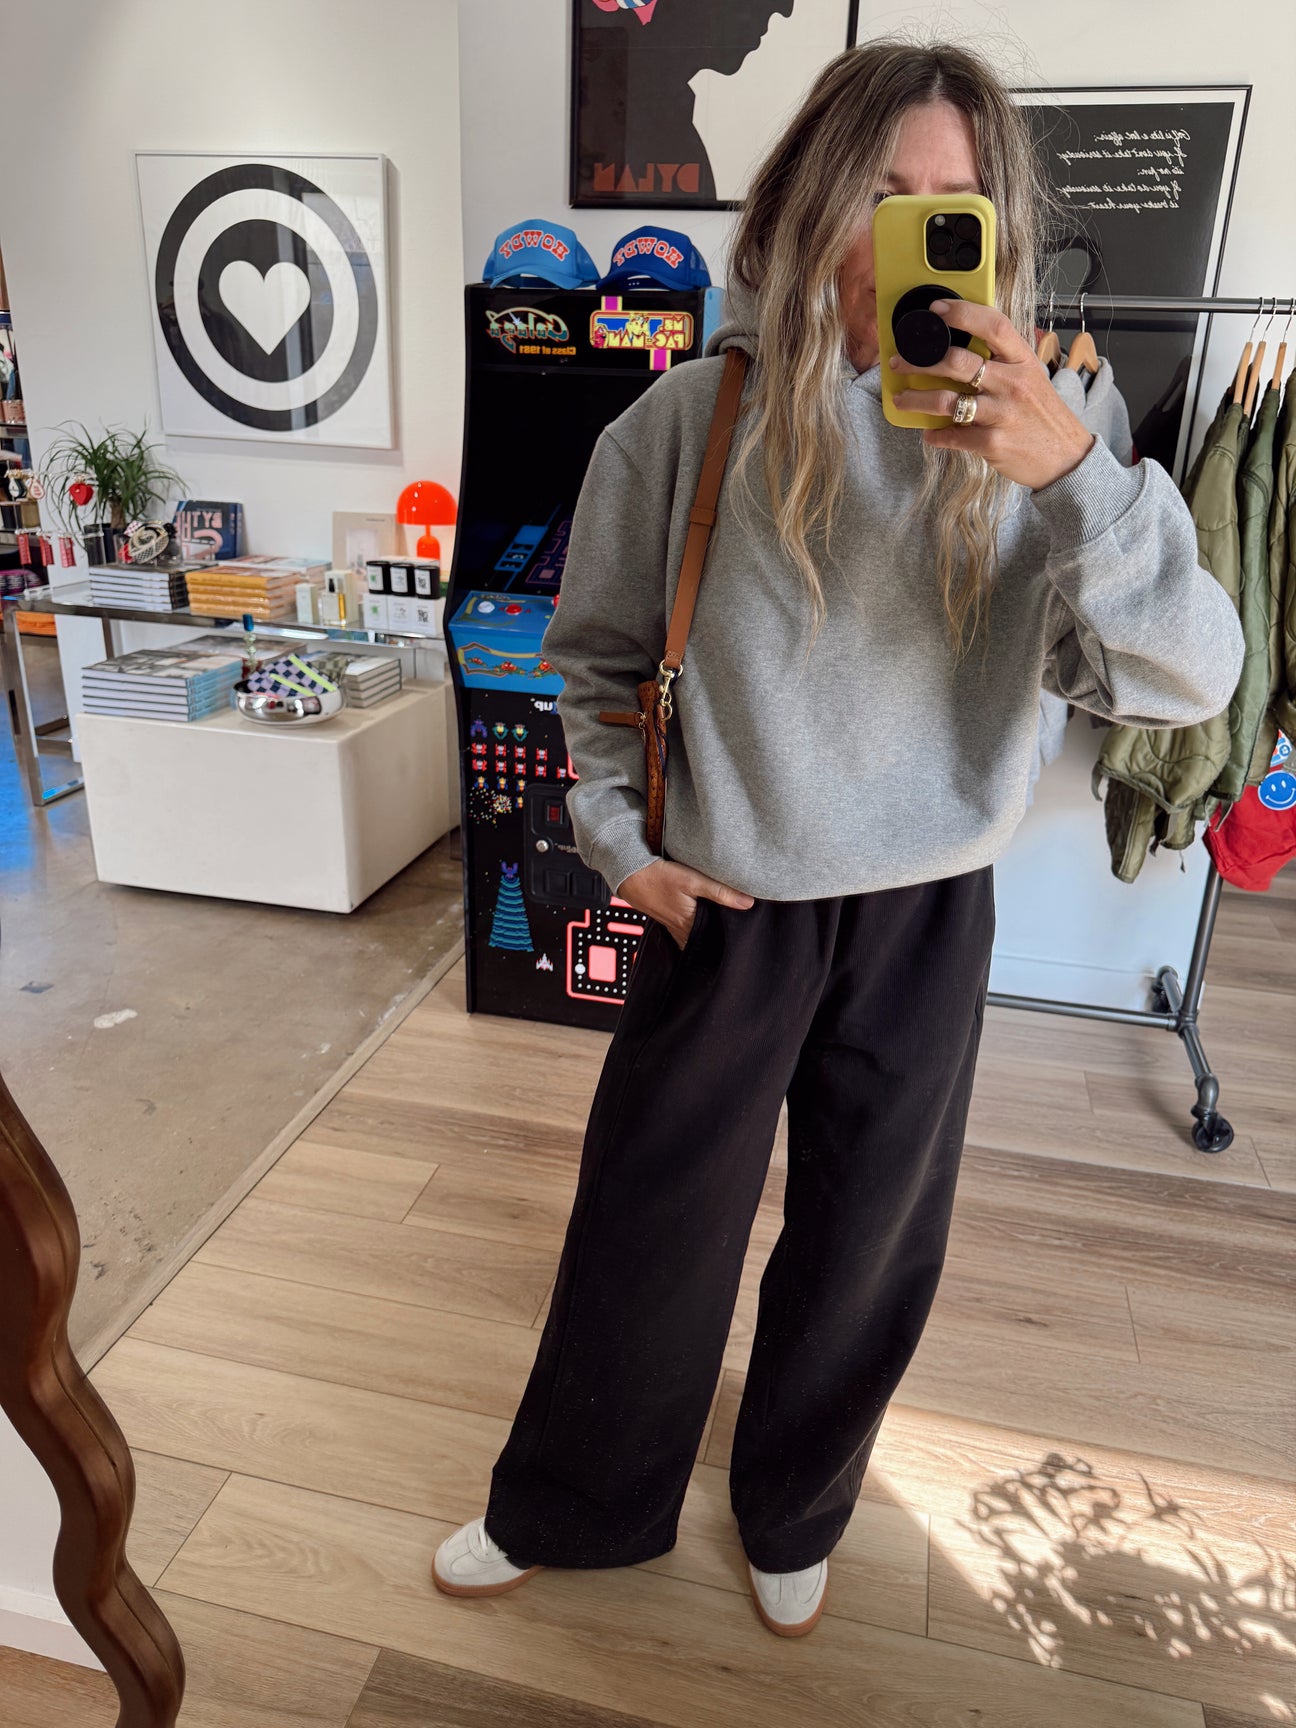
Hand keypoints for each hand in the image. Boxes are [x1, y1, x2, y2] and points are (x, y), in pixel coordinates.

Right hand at [618, 858, 755, 950]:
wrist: (628, 873)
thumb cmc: (659, 876)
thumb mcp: (693, 881)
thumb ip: (720, 892)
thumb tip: (748, 903)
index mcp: (690, 924)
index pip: (714, 940)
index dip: (728, 940)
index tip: (742, 940)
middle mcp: (680, 929)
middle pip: (704, 940)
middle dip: (718, 939)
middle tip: (736, 938)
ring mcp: (671, 925)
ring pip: (694, 936)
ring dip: (705, 934)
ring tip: (721, 933)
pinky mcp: (665, 917)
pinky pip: (683, 929)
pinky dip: (693, 928)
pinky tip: (700, 923)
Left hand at [890, 300, 1095, 490]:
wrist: (1066, 457)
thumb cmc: (1042, 415)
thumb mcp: (1032, 377)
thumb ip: (1003, 361)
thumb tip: (964, 345)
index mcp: (1022, 361)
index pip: (993, 326)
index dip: (962, 313)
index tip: (936, 310)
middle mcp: (1012, 383)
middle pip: (958, 362)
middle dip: (920, 360)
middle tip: (900, 362)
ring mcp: (1002, 414)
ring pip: (947, 400)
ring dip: (916, 399)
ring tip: (902, 399)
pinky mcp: (992, 443)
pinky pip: (953, 436)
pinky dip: (936, 435)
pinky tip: (930, 433)